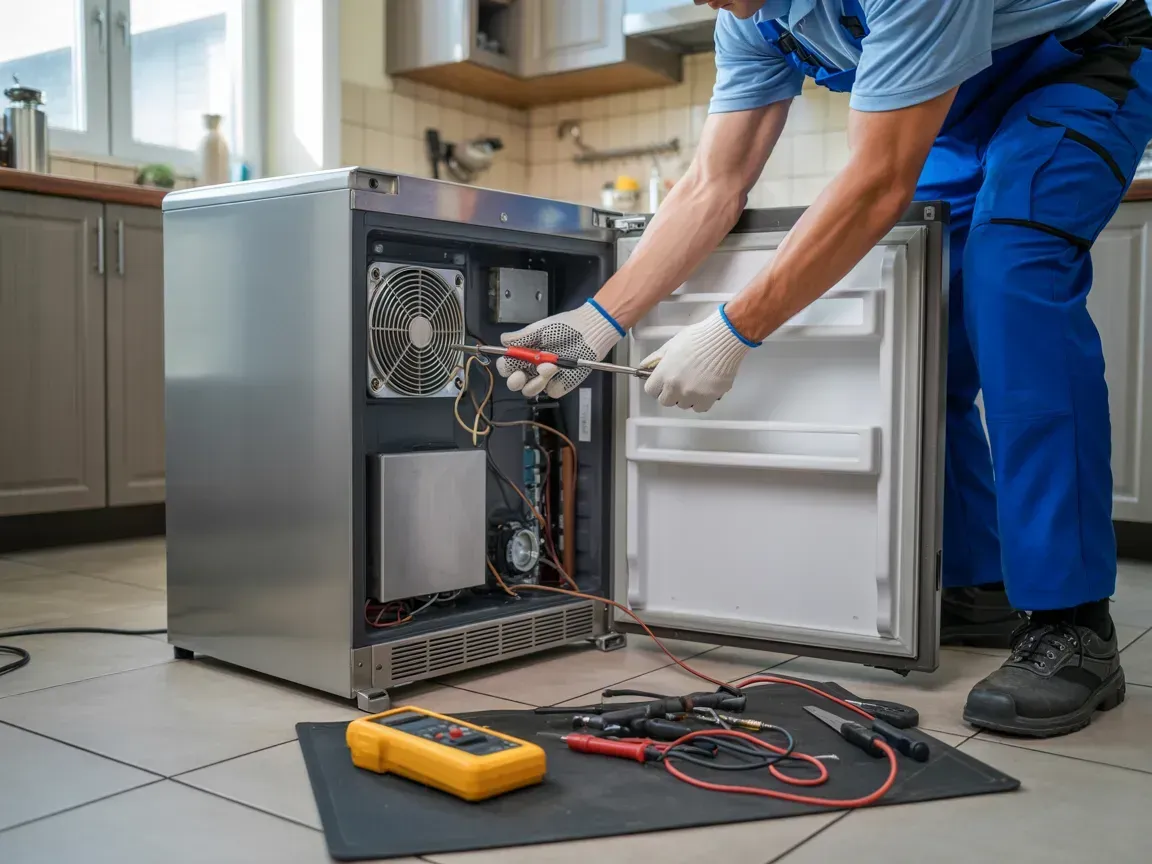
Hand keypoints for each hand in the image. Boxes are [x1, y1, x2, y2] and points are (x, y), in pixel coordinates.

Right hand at [497, 301, 624, 398]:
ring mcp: (546, 378)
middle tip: (520, 374)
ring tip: (549, 365)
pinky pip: (550, 391)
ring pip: (530, 390)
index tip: (509, 362)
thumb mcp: (540, 329)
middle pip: (515, 383)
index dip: (505, 367)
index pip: (507, 366)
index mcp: (525, 354)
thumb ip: (521, 337)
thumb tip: (503, 340)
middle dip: (515, 381)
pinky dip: (552, 382)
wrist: (588, 331)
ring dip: (537, 380)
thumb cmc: (565, 327)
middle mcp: (533, 368)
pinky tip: (559, 369)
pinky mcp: (560, 385)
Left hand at [642, 307, 759, 411]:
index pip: (651, 391)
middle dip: (670, 394)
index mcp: (664, 374)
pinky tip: (704, 389)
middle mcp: (676, 388)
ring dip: (686, 397)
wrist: (722, 339)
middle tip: (679, 383)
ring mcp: (693, 394)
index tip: (662, 383)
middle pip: (666, 401)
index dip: (657, 386)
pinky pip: (700, 408)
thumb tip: (644, 366)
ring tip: (695, 383)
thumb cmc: (698, 338)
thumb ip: (656, 358)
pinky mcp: (709, 397)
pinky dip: (701, 401)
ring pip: (684, 405)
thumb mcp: (671, 344)